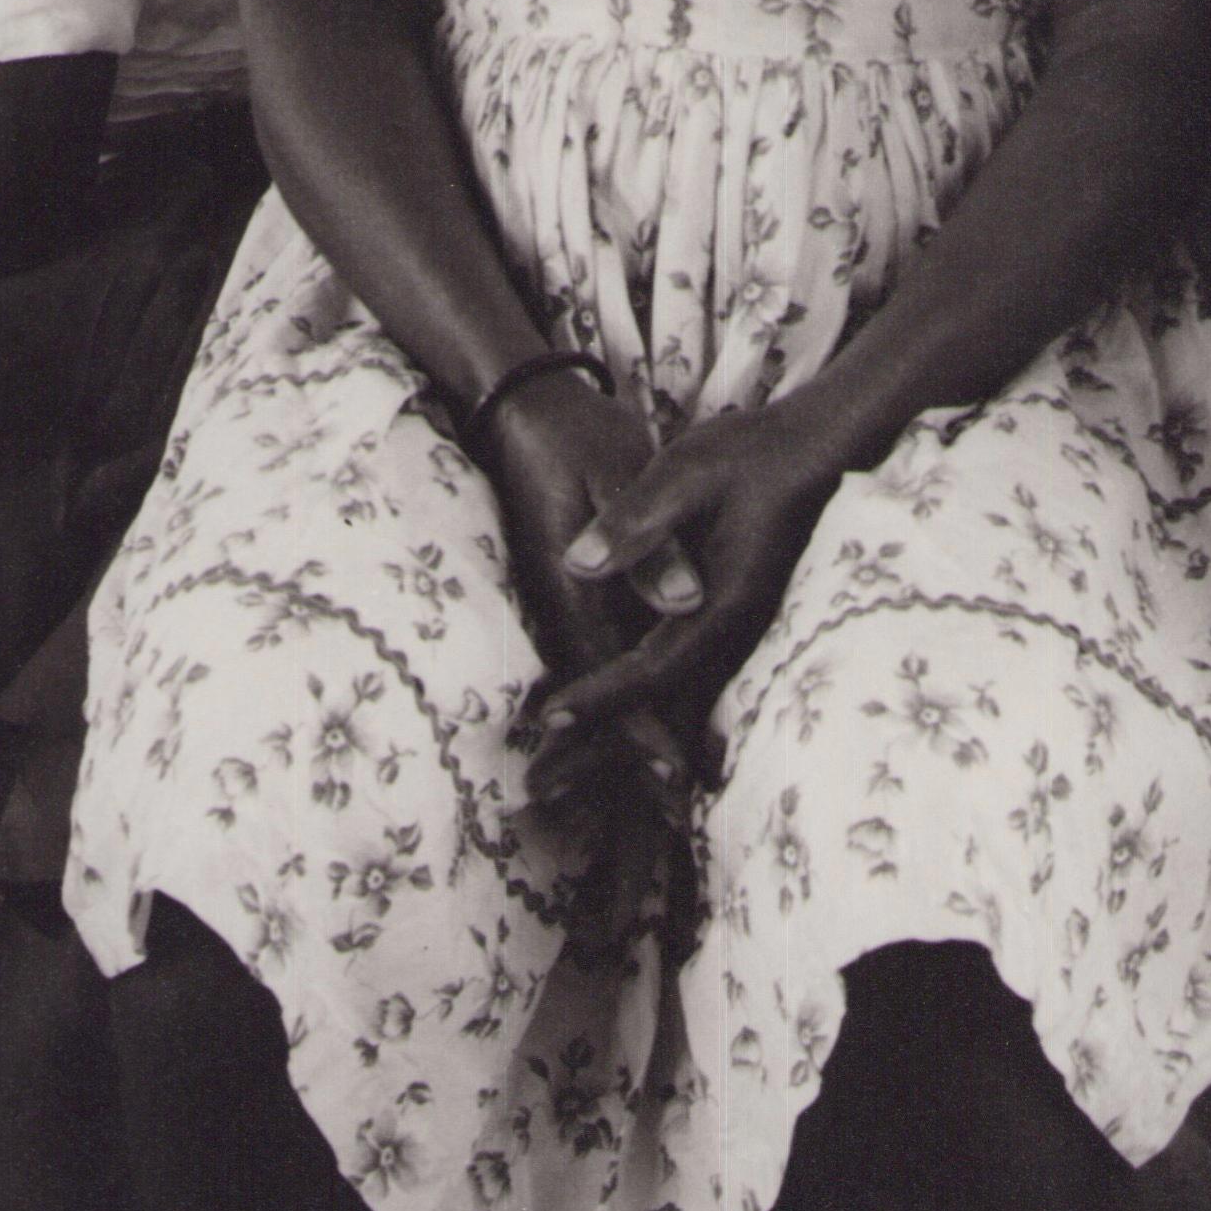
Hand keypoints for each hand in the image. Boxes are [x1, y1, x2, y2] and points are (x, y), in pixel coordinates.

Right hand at [481, 371, 702, 811]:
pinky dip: (622, 692)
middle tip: (677, 803)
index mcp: (571, 579)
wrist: (523, 407)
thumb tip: (686, 601)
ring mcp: (561, 599)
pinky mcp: (572, 590)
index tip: (672, 771)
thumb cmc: (577, 431)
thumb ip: (649, 535)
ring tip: (669, 783)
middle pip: (596, 692)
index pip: (608, 668)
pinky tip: (652, 715)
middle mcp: (560, 601)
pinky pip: (598, 653)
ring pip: (594, 679)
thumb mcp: (619, 469)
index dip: (640, 725)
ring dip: (625, 731)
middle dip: (632, 749)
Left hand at [531, 389, 853, 800]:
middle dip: (612, 743)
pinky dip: (653, 703)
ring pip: (682, 698)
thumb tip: (580, 563)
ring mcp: (743, 631)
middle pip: (668, 704)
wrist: (822, 451)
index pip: (652, 667)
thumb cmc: (753, 455)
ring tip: (572, 766)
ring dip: (633, 732)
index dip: (601, 697)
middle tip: (548, 779)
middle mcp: (737, 632)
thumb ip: (638, 521)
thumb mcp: (686, 472)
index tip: (551, 720)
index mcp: (723, 602)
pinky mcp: (738, 621)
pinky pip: (691, 676)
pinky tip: (624, 717)